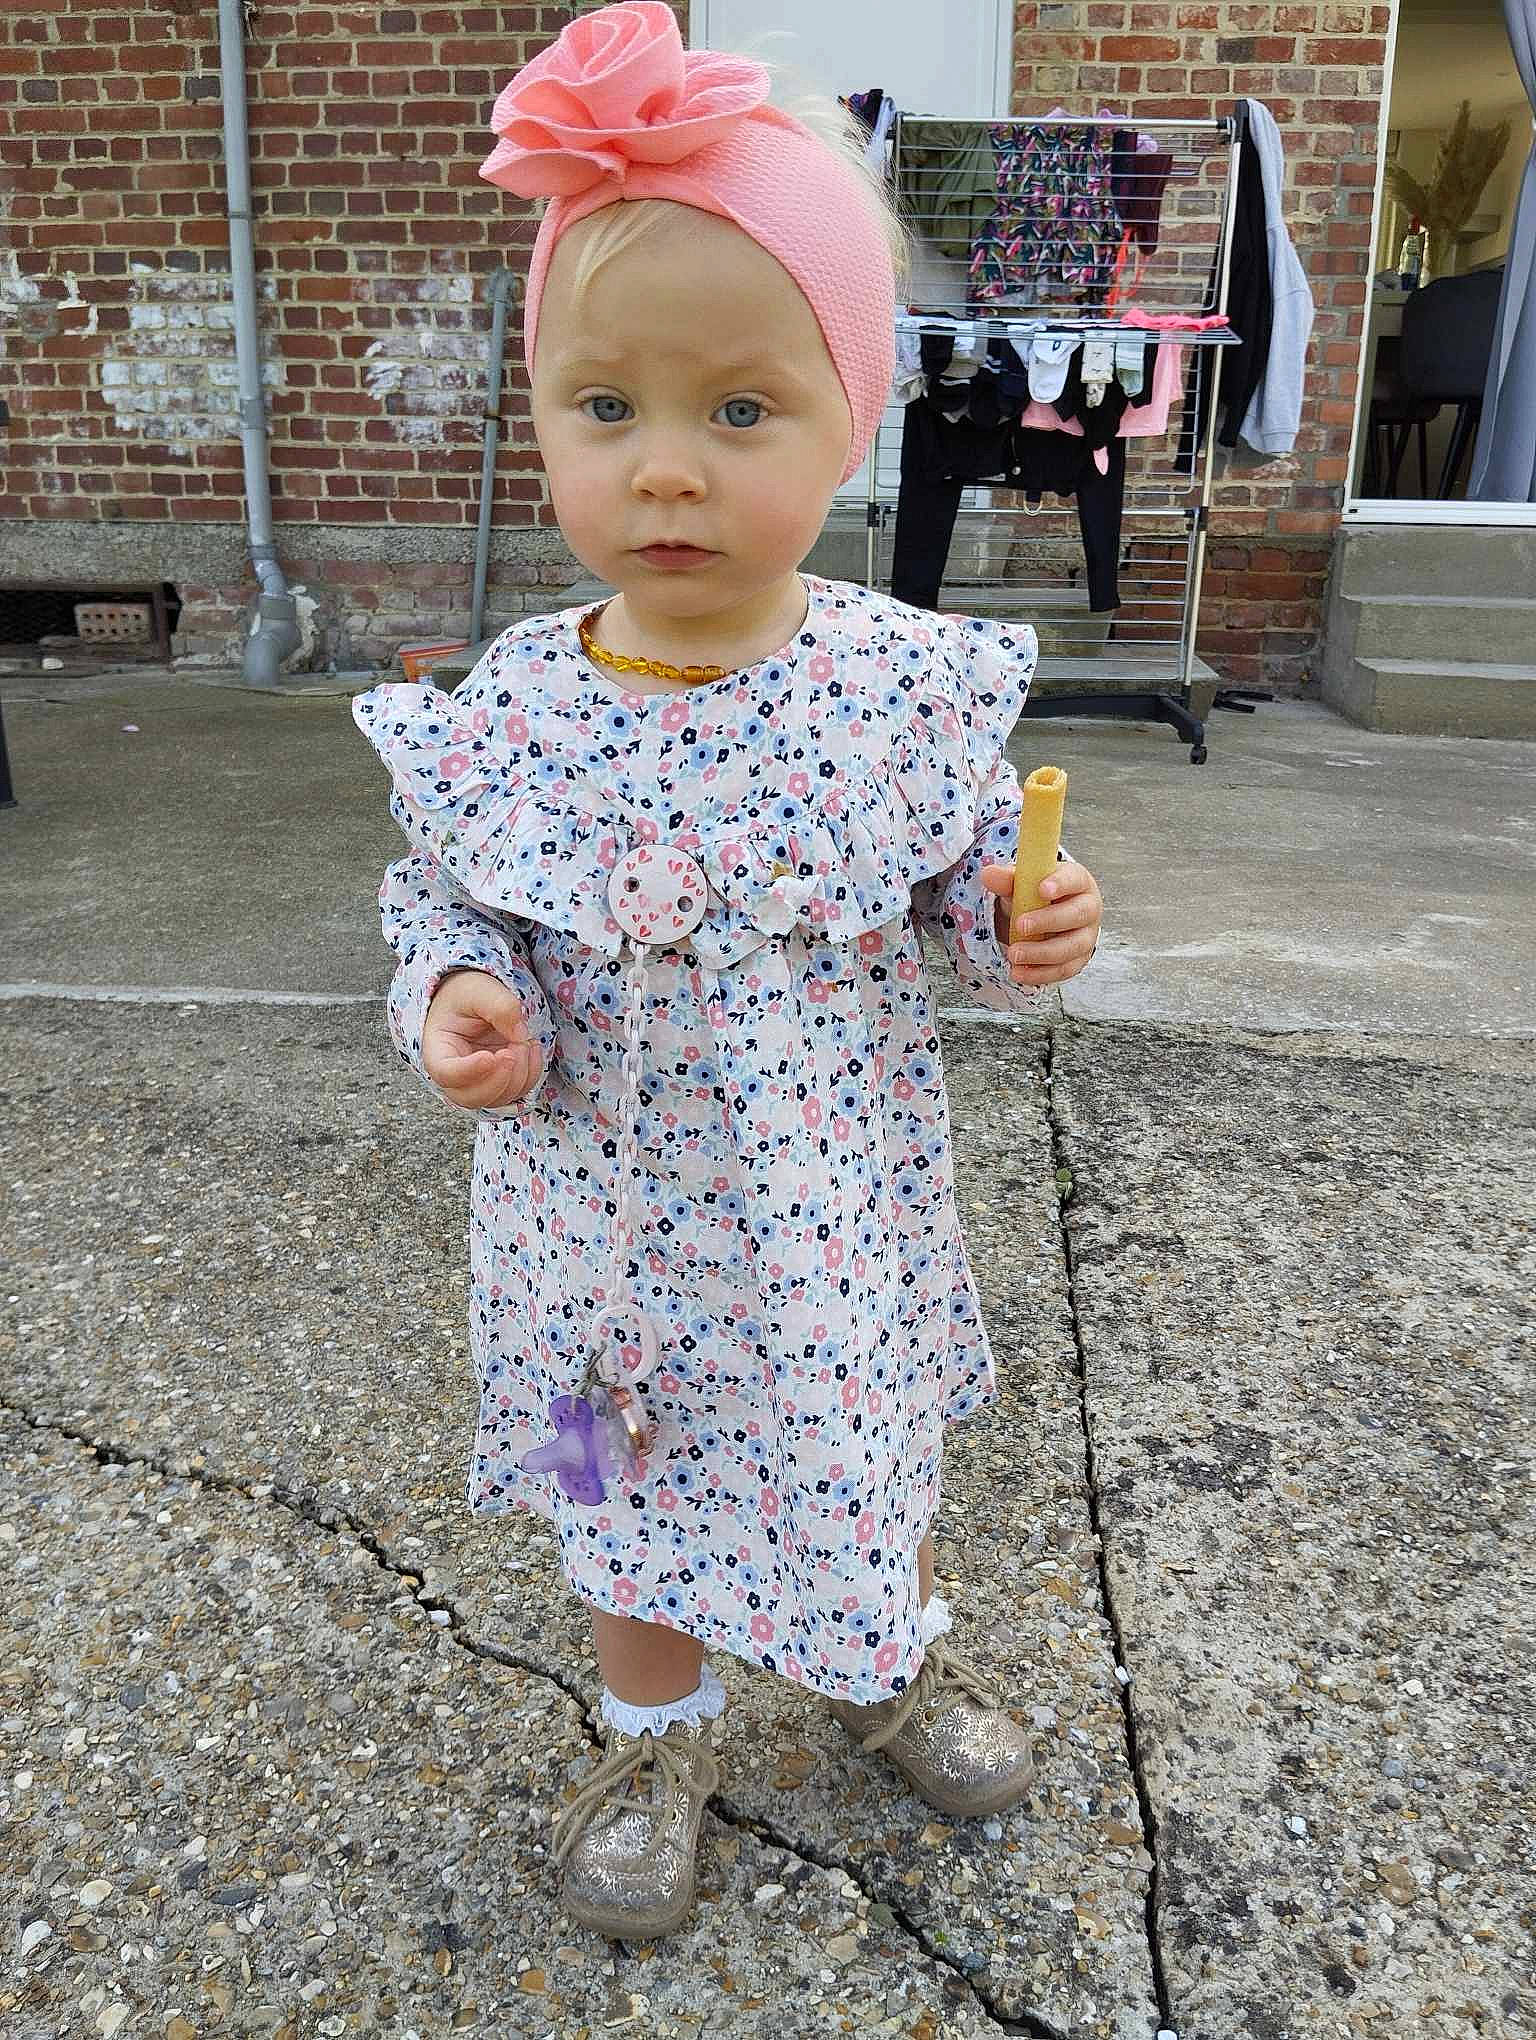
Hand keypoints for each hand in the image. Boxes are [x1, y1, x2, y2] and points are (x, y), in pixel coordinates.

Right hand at [422, 968, 543, 1108]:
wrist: (474, 999)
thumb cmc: (467, 995)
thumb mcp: (479, 990)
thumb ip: (499, 1006)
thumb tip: (520, 1035)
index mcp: (438, 1050)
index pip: (446, 1073)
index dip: (470, 1071)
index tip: (490, 1055)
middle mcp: (455, 1074)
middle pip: (471, 1098)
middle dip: (500, 1078)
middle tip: (515, 1047)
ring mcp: (477, 1082)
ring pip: (497, 1099)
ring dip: (520, 1074)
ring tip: (524, 1041)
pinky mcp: (498, 1083)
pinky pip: (517, 1092)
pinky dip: (531, 1074)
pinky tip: (530, 1047)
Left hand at [981, 859, 1101, 986]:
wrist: (1041, 920)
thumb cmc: (1035, 897)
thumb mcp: (1021, 885)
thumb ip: (1007, 880)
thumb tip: (989, 874)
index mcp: (1077, 882)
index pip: (1074, 879)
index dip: (1061, 884)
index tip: (1042, 889)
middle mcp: (1088, 909)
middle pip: (1077, 915)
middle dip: (1048, 921)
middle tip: (1021, 925)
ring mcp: (1086, 937)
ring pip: (1071, 947)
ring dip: (1041, 953)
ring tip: (1014, 954)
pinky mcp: (1078, 960)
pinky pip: (1063, 970)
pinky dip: (1040, 973)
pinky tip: (1019, 972)